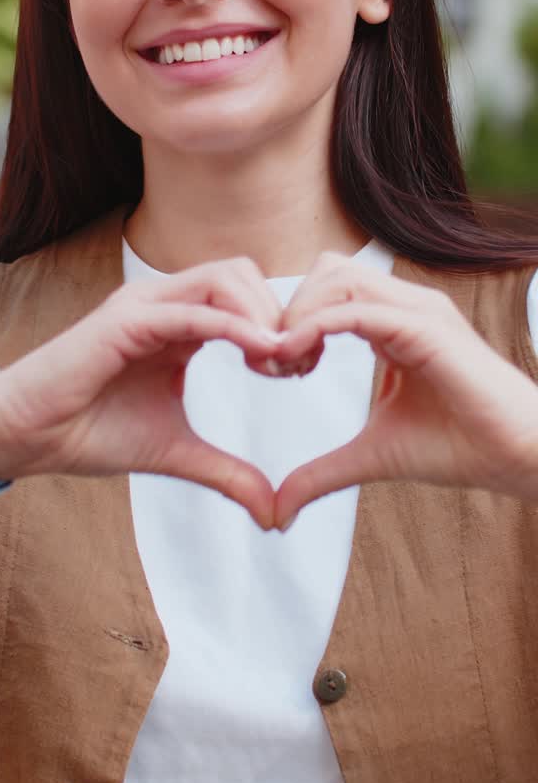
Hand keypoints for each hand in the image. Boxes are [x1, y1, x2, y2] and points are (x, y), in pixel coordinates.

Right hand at [0, 259, 283, 527]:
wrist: (29, 437)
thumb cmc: (91, 433)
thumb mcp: (177, 454)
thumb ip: (227, 473)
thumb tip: (273, 512)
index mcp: (180, 324)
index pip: (246, 297)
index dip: (281, 326)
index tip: (301, 369)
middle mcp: (165, 304)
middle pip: (244, 274)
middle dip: (280, 313)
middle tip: (295, 364)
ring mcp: (144, 305)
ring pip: (224, 277)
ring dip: (261, 312)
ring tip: (277, 361)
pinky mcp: (126, 319)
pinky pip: (191, 309)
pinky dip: (231, 324)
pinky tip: (258, 353)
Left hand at [272, 253, 537, 528]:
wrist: (517, 457)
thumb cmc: (459, 448)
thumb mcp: (372, 457)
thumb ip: (322, 473)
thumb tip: (277, 511)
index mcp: (393, 321)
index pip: (327, 290)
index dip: (289, 320)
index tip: (270, 367)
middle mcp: (405, 305)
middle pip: (326, 271)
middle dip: (288, 309)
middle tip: (275, 363)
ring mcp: (418, 310)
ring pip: (336, 277)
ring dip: (298, 315)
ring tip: (288, 364)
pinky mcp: (426, 328)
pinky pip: (356, 309)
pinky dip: (316, 327)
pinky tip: (300, 361)